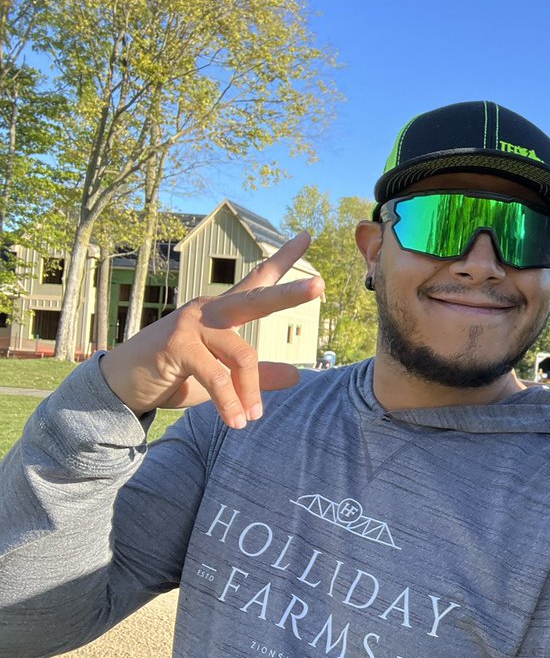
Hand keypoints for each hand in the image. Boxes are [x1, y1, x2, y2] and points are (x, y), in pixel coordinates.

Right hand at [99, 233, 325, 427]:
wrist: (121, 388)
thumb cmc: (174, 377)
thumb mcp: (222, 378)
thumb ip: (257, 375)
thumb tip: (296, 376)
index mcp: (222, 313)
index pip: (257, 280)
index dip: (283, 260)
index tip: (307, 235)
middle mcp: (209, 311)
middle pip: (257, 299)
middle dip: (289, 294)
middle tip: (319, 285)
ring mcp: (192, 324)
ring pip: (242, 355)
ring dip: (250, 393)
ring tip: (253, 419)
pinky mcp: (177, 345)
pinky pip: (216, 376)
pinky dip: (230, 402)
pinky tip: (237, 422)